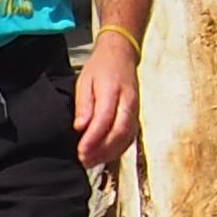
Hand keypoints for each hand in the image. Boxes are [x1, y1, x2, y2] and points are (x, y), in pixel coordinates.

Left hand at [72, 36, 140, 172]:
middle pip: (119, 132)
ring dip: (109, 153)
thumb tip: (80, 127)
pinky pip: (130, 137)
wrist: (121, 55)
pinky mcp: (136, 116)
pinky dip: (118, 149)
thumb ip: (84, 105)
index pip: (104, 119)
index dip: (93, 138)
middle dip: (101, 150)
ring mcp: (135, 110)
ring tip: (91, 162)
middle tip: (84, 160)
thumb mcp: (84, 81)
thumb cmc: (100, 68)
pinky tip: (104, 155)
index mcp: (113, 91)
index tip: (80, 151)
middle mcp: (128, 102)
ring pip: (126, 137)